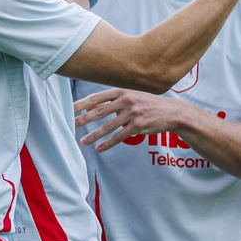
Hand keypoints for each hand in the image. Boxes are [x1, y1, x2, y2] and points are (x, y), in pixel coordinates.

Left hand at [74, 88, 188, 150]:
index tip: (69, 109)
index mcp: (121, 92)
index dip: (82, 103)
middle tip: (71, 125)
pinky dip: (108, 144)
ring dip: (94, 135)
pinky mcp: (138, 126)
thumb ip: (112, 101)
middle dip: (83, 119)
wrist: (172, 111)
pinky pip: (120, 136)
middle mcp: (126, 101)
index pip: (97, 97)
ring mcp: (132, 113)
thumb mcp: (130, 97)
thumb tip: (90, 108)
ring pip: (108, 126)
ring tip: (83, 141)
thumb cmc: (146, 104)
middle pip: (99, 111)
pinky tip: (99, 148)